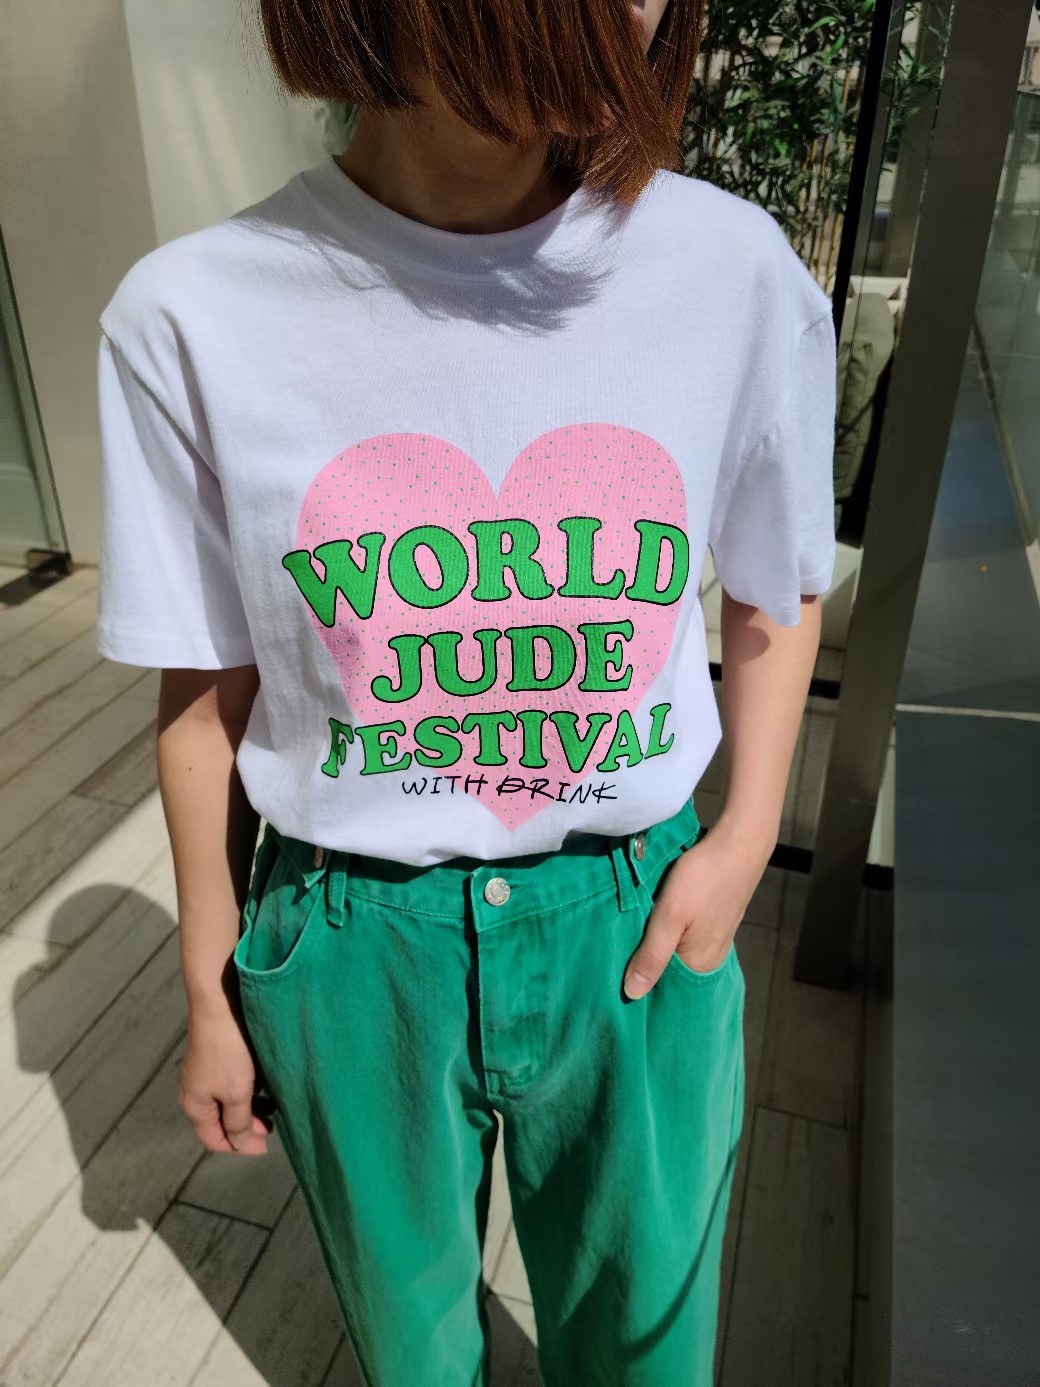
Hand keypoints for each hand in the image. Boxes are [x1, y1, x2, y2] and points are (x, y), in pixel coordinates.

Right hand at [180, 1004, 273, 1154]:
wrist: (219, 1005)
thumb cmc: (227, 1051)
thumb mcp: (236, 1093)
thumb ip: (238, 1121)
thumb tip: (237, 1143)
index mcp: (195, 1107)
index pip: (214, 1140)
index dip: (239, 1147)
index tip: (265, 1145)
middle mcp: (194, 1092)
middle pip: (220, 1122)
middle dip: (246, 1127)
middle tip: (272, 1126)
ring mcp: (203, 1074)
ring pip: (227, 1102)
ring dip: (249, 1108)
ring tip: (273, 1108)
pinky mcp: (213, 1058)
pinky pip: (229, 1084)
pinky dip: (246, 1091)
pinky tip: (264, 1085)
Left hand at [622, 815, 773, 998]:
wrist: (738, 844)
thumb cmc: (703, 878)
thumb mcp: (670, 916)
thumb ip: (652, 956)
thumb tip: (632, 994)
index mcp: (700, 965)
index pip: (662, 987)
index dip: (638, 981)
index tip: (613, 976)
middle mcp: (710, 960)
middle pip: (670, 970)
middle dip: (645, 962)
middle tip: (615, 952)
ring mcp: (715, 940)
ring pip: (676, 951)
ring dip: (655, 945)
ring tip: (629, 936)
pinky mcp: (714, 922)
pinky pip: (685, 937)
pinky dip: (669, 933)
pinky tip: (654, 922)